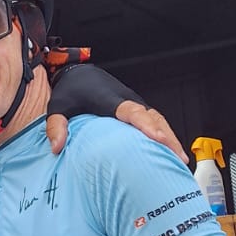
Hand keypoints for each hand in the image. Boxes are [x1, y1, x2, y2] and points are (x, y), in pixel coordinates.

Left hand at [43, 64, 186, 162]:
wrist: (79, 75)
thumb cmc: (70, 92)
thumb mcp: (57, 107)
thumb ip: (56, 126)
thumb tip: (57, 147)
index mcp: (109, 100)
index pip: (132, 113)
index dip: (145, 125)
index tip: (158, 139)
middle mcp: (126, 101)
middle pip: (153, 118)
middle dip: (167, 137)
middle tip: (178, 158)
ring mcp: (134, 104)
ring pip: (158, 120)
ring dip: (170, 137)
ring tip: (180, 160)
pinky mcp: (136, 109)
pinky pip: (155, 121)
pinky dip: (164, 135)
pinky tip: (170, 151)